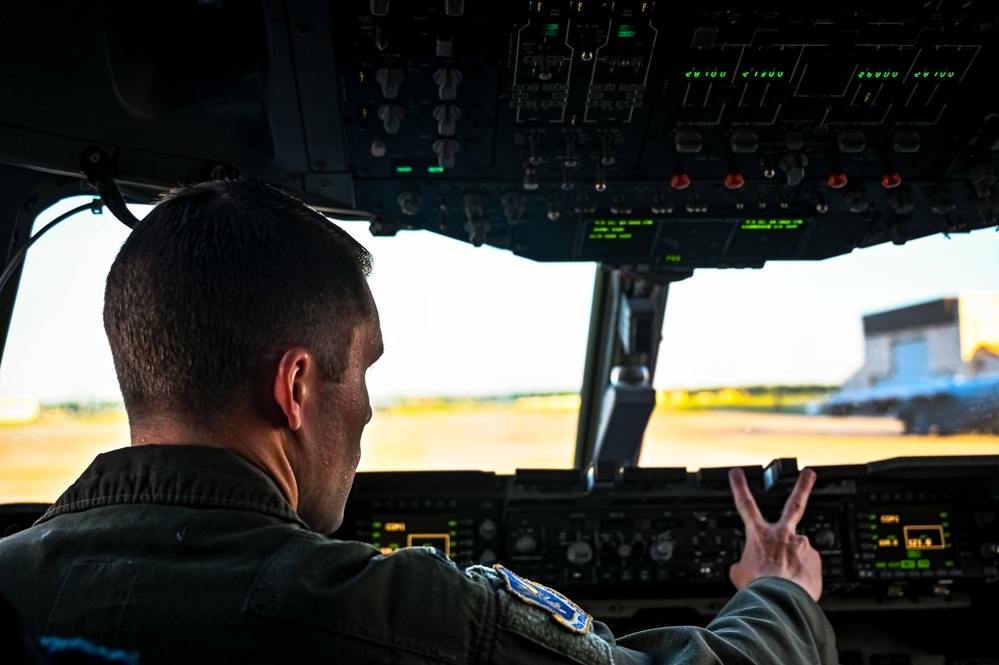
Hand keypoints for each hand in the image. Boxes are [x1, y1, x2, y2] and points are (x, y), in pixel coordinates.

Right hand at [727, 467, 822, 600]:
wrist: (780, 600)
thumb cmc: (758, 587)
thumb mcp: (739, 573)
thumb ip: (743, 563)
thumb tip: (744, 566)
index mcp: (759, 535)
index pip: (745, 505)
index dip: (739, 487)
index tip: (737, 473)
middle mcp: (782, 535)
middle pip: (794, 504)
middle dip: (802, 486)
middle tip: (810, 473)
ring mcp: (801, 546)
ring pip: (799, 551)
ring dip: (794, 564)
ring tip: (788, 581)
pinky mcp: (815, 560)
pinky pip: (808, 567)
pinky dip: (803, 575)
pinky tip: (797, 585)